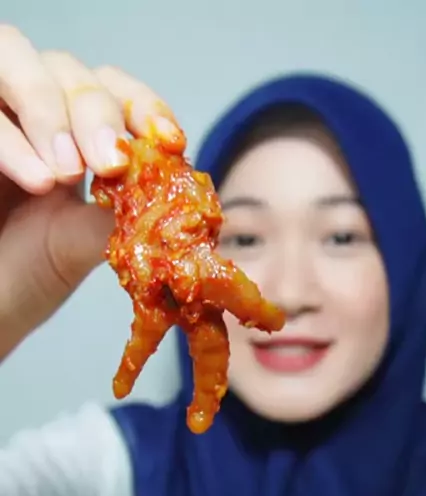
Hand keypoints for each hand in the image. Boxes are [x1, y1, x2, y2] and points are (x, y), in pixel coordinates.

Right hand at [0, 24, 181, 359]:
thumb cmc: (29, 277)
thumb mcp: (84, 245)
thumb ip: (124, 215)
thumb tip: (177, 196)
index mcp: (75, 134)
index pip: (115, 90)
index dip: (144, 106)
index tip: (168, 142)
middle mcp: (34, 113)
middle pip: (68, 69)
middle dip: (96, 112)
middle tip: (110, 163)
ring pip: (15, 56)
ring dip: (50, 112)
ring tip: (64, 175)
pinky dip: (10, 139)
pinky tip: (37, 180)